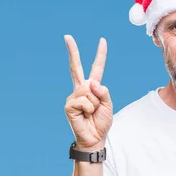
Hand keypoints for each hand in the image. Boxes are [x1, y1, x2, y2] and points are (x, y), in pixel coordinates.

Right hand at [64, 35, 112, 150]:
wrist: (94, 138)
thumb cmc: (101, 122)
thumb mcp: (108, 104)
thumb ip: (104, 92)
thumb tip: (91, 83)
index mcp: (93, 87)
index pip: (96, 68)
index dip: (100, 54)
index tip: (102, 40)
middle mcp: (81, 89)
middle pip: (76, 66)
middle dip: (72, 51)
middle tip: (67, 36)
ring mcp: (74, 96)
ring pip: (88, 91)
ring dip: (95, 104)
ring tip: (91, 113)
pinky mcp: (69, 105)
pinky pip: (84, 100)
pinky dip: (88, 109)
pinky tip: (85, 116)